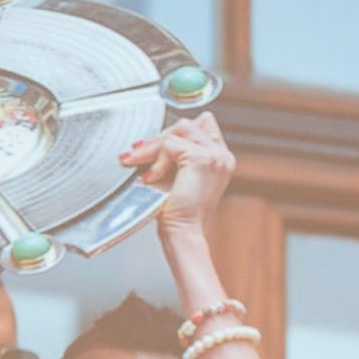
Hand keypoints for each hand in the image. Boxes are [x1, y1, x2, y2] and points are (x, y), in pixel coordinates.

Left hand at [118, 112, 233, 241]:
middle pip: (187, 125)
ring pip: (178, 131)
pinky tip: (151, 177)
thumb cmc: (178, 215)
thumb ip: (172, 157)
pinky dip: (156, 159)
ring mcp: (214, 156)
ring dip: (154, 146)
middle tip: (136, 153)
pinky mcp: (201, 159)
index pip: (202, 124)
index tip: (152, 146)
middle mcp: (222, 155)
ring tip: (138, 162)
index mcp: (220, 159)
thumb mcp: (177, 178)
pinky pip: (170, 144)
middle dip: (159, 138)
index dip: (176, 132)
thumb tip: (146, 140)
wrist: (183, 234)